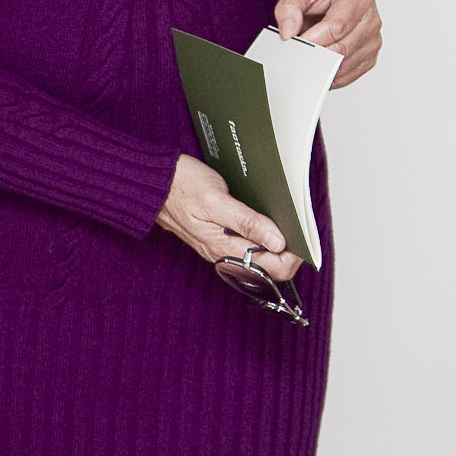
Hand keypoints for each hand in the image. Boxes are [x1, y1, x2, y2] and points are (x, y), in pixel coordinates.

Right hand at [155, 153, 300, 281]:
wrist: (154, 185)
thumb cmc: (181, 187)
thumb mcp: (216, 199)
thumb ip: (246, 222)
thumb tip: (277, 241)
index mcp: (224, 249)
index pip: (272, 269)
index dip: (293, 255)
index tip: (302, 235)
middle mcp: (224, 255)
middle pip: (270, 267)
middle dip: (289, 250)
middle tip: (297, 225)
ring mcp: (222, 249)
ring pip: (261, 258)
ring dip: (277, 243)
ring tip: (283, 220)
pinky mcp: (219, 239)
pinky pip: (249, 248)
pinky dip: (264, 238)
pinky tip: (266, 221)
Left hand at [273, 0, 380, 87]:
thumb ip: (288, 8)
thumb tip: (288, 33)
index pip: (337, 27)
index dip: (313, 39)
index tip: (293, 43)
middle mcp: (371, 18)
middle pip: (342, 49)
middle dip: (315, 54)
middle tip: (297, 51)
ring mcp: (373, 39)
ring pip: (344, 65)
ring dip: (321, 65)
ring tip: (309, 51)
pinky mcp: (369, 57)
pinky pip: (347, 75)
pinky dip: (329, 74)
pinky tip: (319, 62)